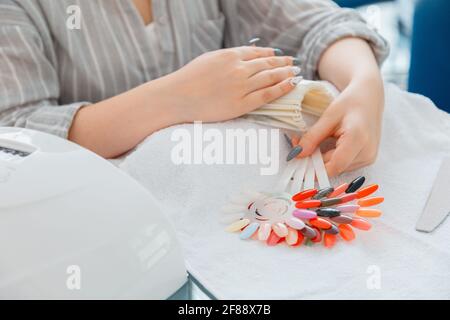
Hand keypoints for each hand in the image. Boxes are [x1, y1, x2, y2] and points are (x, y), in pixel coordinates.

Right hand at [157, 46, 301, 122]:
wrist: (177, 97)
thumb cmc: (188, 79)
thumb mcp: (209, 59)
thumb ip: (228, 57)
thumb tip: (243, 55)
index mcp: (230, 56)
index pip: (257, 53)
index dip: (271, 54)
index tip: (279, 55)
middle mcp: (238, 69)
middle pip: (267, 64)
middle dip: (283, 63)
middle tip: (293, 63)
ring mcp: (241, 86)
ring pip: (271, 77)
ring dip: (286, 73)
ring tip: (296, 73)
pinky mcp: (241, 104)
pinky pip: (267, 95)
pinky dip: (282, 88)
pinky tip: (291, 85)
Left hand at [297, 75, 383, 176]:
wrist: (370, 97)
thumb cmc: (351, 102)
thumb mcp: (328, 116)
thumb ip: (312, 137)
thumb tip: (297, 154)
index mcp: (358, 138)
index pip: (334, 166)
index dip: (314, 168)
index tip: (298, 161)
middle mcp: (367, 152)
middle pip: (334, 168)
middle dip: (314, 161)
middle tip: (299, 147)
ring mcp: (369, 157)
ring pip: (338, 169)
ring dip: (322, 161)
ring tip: (315, 144)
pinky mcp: (368, 159)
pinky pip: (344, 165)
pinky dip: (332, 159)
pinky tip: (328, 146)